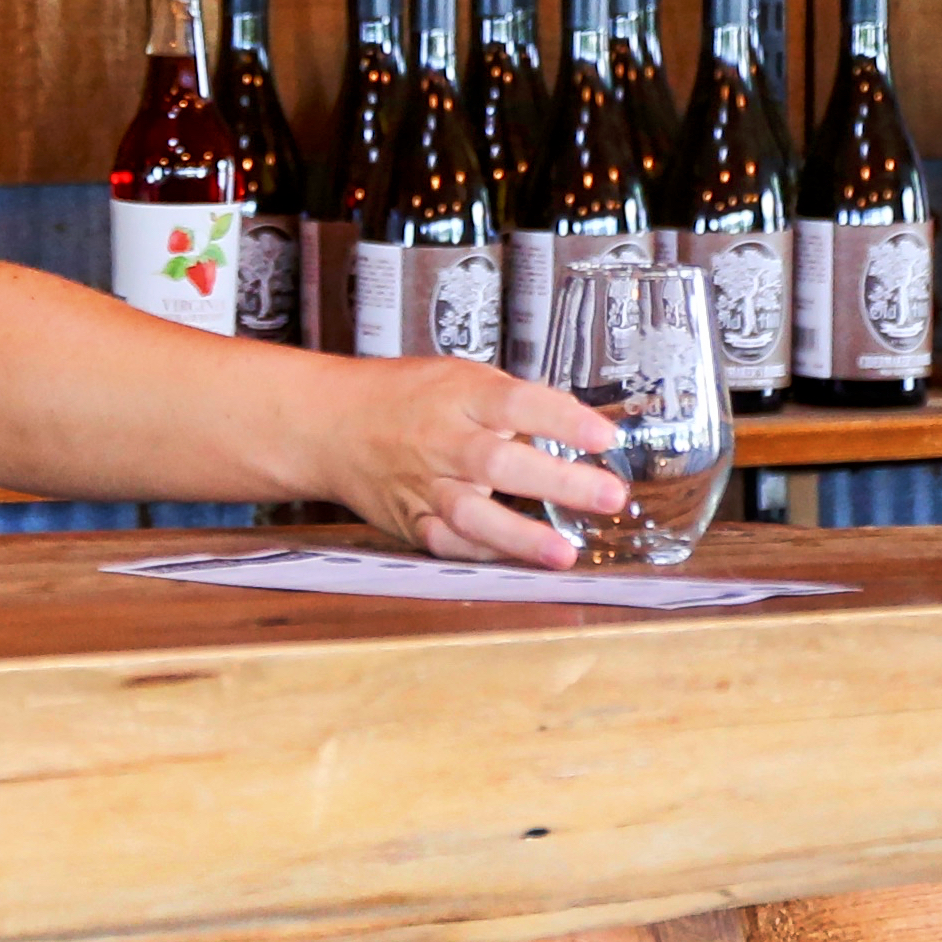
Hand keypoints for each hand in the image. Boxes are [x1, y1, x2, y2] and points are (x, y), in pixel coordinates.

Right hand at [317, 358, 633, 566]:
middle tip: (608, 496)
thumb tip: (578, 425)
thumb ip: (515, 403)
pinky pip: (447, 543)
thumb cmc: (405, 398)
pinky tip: (519, 563)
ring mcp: (424, 485)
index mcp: (459, 396)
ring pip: (471, 514)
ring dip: (521, 537)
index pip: (517, 403)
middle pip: (500, 461)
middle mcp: (442, 441)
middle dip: (558, 482)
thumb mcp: (461, 378)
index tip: (605, 436)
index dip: (563, 419)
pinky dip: (482, 554)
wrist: (332, 423)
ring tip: (564, 554)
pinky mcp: (411, 520)